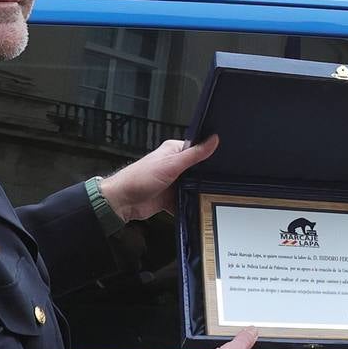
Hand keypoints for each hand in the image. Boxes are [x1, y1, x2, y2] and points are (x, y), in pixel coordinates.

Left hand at [100, 135, 218, 221]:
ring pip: (192, 188)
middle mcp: (174, 165)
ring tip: (211, 196)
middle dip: (205, 178)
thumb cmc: (139, 178)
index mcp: (173, 151)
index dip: (210, 156)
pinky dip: (190, 206)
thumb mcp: (171, 164)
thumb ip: (194, 154)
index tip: (225, 162)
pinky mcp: (170, 198)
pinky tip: (198, 208)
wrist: (122, 202)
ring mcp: (172, 182)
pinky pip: (185, 202)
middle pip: (197, 171)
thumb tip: (213, 140)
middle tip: (221, 182)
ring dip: (197, 193)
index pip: (198, 149)